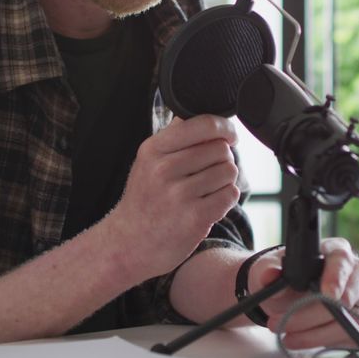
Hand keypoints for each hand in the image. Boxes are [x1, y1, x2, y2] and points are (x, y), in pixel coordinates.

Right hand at [105, 115, 240, 280]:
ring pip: (229, 171)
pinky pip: (230, 194)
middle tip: (210, 172)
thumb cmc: (145, 200)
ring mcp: (179, 195)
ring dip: (225, 180)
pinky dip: (226, 199)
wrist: (128, 244)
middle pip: (221, 148)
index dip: (225, 128)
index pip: (204, 125)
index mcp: (153, 149)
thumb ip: (175, 136)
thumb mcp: (149, 161)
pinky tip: (210, 204)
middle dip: (224, 158)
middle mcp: (164, 169)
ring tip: (207, 190)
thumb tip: (206, 113)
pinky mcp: (194, 218)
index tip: (230, 136)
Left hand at [250, 238, 358, 348]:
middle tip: (283, 324)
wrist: (285, 297)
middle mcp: (355, 273)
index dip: (336, 278)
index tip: (326, 296)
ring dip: (317, 334)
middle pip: (347, 297)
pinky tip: (307, 339)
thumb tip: (269, 274)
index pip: (342, 260)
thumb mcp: (268, 270)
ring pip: (351, 321)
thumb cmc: (283, 278)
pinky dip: (329, 342)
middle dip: (314, 316)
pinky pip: (354, 336)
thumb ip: (267, 271)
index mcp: (335, 251)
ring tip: (288, 337)